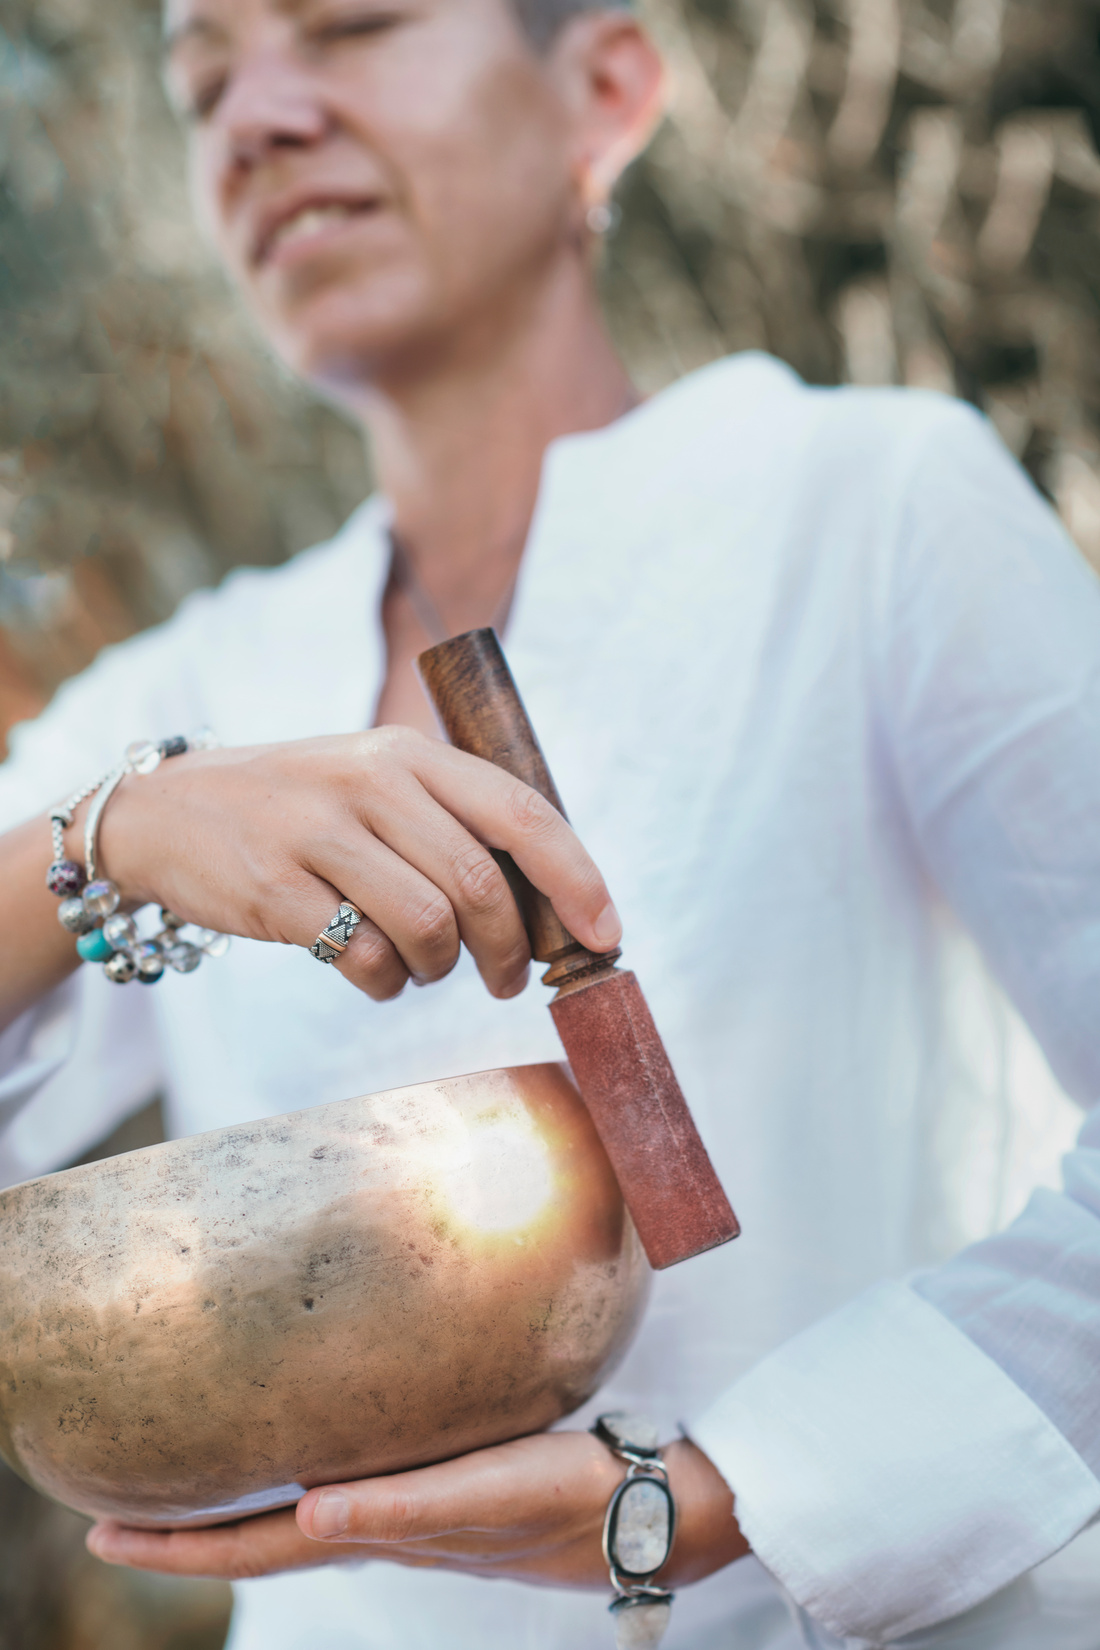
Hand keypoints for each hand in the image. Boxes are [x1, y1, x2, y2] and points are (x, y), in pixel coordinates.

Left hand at [86, 1431, 749, 1586]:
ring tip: (191, 1493)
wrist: (644, 1509)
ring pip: (298, 1524)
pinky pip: (346, 1495)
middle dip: (189, 1534)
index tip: (105, 1535)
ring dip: (236, 1517)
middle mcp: (385, 1530)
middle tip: (114, 1519)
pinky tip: (306, 1465)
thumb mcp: (485, 1498)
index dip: (182, 1546)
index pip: (259, 1547)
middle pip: (264, 1541)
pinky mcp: (442, 1490)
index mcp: (383, 1534)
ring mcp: (412, 1517)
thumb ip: (399, 1509)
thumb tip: (306, 1519)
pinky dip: (301, 1490)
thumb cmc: (569, 1499)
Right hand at [92, 727, 619, 1000]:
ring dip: (442, 970)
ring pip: (429, 926)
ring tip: (425, 969)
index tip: (605, 935)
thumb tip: (551, 904)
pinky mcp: (275, 889)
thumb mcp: (375, 781)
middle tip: (508, 979)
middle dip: (511, 950)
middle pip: (481, 884)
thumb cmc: (301, 808)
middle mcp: (370, 781)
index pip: (521, 812)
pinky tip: (376, 975)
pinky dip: (387, 984)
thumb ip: (452, 822)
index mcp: (409, 753)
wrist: (167, 813)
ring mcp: (317, 832)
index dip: (577, 879)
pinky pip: (367, 958)